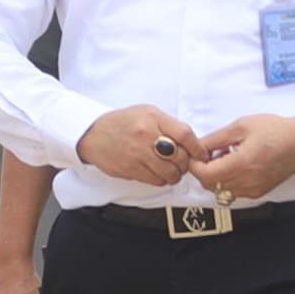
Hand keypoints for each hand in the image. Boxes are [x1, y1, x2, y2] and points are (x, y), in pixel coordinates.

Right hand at [81, 104, 204, 185]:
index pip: (185, 134)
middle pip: (180, 156)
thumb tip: (191, 142)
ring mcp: (137, 153)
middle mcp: (145, 134)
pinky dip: (162, 180)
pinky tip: (158, 173)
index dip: (197, 148)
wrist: (93, 134)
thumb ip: (168, 125)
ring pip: (169, 172)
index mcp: (152, 117)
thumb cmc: (122, 123)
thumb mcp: (146, 113)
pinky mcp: (130, 169)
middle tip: (184, 164)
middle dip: (186, 164)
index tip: (201, 154)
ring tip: (172, 171)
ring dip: (175, 175)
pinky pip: (155, 180)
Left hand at [190, 113, 294, 203]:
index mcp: (240, 164)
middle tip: (210, 152)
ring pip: (220, 190)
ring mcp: (252, 190)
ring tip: (226, 157)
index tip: (196, 153)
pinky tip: (237, 165)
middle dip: (203, 170)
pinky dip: (228, 181)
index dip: (195, 164)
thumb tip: (197, 147)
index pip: (204, 175)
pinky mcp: (258, 193)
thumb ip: (215, 139)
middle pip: (209, 185)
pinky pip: (233, 191)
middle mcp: (245, 182)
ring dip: (216, 176)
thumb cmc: (276, 131)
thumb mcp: (242, 126)